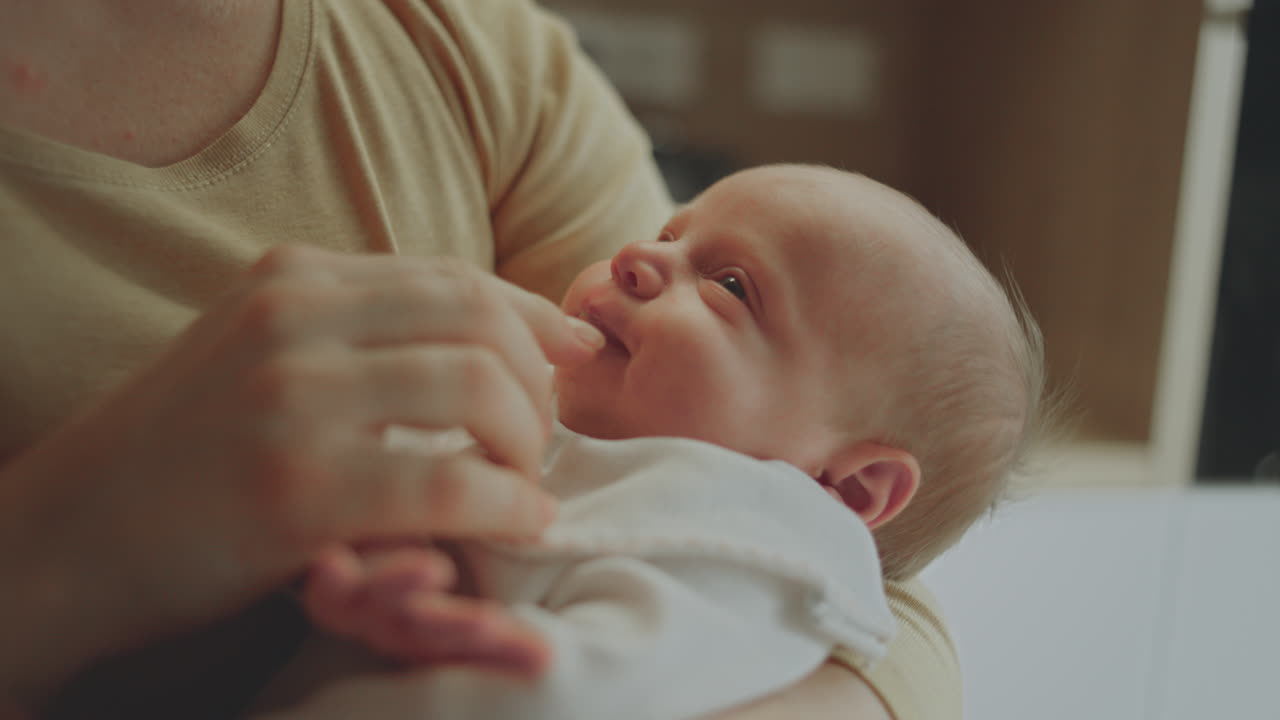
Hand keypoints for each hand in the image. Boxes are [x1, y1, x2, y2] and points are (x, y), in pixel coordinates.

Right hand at [0, 245, 601, 703]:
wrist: (65, 538)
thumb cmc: (181, 454)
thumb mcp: (258, 354)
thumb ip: (354, 332)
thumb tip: (486, 337)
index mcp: (292, 280)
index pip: (453, 277)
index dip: (534, 315)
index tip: (574, 352)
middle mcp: (294, 320)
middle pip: (480, 321)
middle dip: (539, 381)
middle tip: (542, 437)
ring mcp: (292, 399)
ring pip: (477, 386)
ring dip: (527, 439)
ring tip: (524, 481)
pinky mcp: (294, 488)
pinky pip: (449, 479)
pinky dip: (506, 503)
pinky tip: (519, 523)